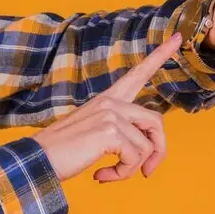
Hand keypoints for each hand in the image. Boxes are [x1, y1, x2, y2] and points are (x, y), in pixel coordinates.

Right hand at [32, 31, 181, 182]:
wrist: (37, 162)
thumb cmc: (64, 153)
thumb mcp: (95, 136)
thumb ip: (121, 134)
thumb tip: (146, 157)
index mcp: (108, 100)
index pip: (138, 73)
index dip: (160, 56)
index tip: (178, 38)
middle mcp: (111, 102)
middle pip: (157, 122)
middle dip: (157, 151)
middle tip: (146, 172)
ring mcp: (110, 114)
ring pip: (147, 146)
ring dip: (131, 168)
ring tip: (110, 174)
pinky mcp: (109, 131)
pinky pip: (135, 158)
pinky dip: (122, 174)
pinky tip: (101, 175)